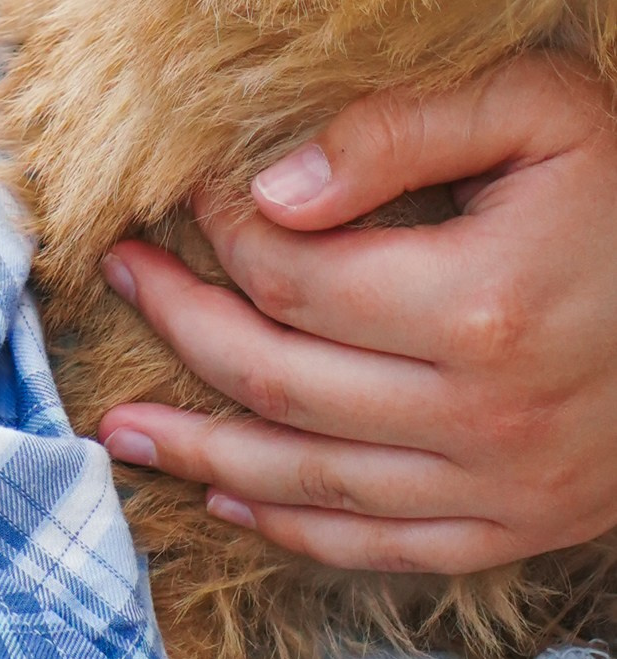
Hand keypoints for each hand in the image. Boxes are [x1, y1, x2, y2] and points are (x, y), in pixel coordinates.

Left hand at [95, 58, 616, 571]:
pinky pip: (383, 547)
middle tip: (116, 275)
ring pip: (313, 481)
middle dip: (179, 328)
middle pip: (279, 382)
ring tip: (119, 425)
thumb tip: (275, 186)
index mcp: (478, 305)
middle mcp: (480, 414)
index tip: (187, 188)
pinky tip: (228, 501)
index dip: (220, 232)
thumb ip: (404, 127)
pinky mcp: (520, 526)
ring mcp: (501, 486)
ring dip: (205, 452)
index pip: (293, 278)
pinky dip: (295, 531)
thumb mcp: (542, 111)